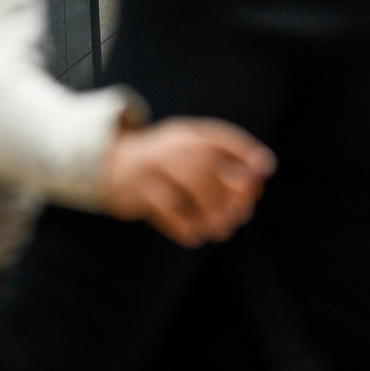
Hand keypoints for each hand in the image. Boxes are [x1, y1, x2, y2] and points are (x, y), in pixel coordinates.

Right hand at [103, 117, 274, 246]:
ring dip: (212, 213)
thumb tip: (261, 177)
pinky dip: (184, 226)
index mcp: (188, 134)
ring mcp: (152, 167)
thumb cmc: (161, 163)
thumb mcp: (188, 151)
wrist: (106, 165)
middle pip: (209, 166)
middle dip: (230, 196)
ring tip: (219, 230)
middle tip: (238, 218)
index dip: (247, 155)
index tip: (262, 174)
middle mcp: (171, 146)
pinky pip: (167, 210)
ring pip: (192, 185)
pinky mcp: (137, 191)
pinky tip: (193, 236)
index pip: (223, 138)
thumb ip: (223, 161)